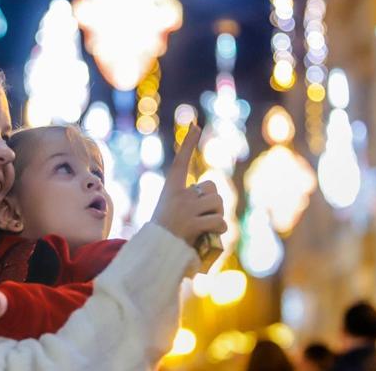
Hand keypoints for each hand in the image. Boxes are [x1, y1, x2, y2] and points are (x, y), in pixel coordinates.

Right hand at [151, 125, 226, 245]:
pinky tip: (210, 235)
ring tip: (204, 227)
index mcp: (171, 188)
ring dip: (217, 216)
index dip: (189, 143)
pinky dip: (219, 230)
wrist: (155, 251)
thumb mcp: (173, 211)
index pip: (181, 161)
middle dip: (214, 202)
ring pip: (218, 204)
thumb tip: (213, 197)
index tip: (196, 125)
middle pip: (211, 188)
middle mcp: (178, 195)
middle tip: (204, 217)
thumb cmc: (165, 233)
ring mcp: (186, 208)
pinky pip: (219, 222)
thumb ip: (191, 201)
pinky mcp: (193, 223)